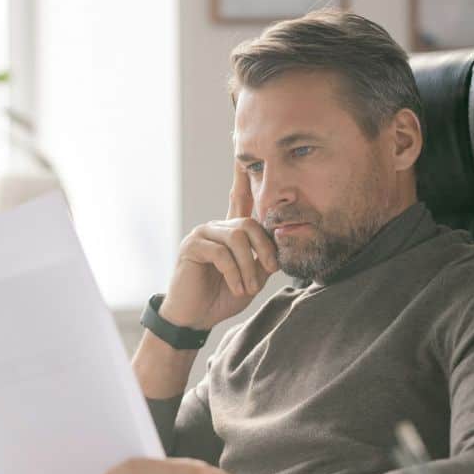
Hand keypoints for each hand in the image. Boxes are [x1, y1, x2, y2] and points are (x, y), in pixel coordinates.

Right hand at [161, 165, 276, 329]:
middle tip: (268, 272)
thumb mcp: (253, 278)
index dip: (242, 177)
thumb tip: (281, 244)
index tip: (246, 156)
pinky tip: (236, 287)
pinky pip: (221, 253)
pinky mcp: (192, 246)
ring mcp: (202, 234)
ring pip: (237, 238)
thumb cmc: (222, 297)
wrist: (195, 318)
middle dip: (264, 249)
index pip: (240, 199)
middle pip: (249, 224)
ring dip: (249, 267)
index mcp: (230, 231)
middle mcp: (216, 227)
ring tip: (248, 287)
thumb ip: (264, 260)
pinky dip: (234, 273)